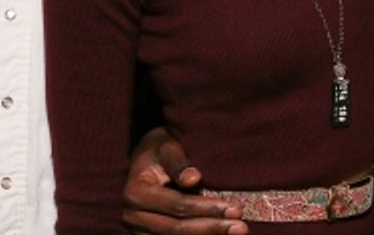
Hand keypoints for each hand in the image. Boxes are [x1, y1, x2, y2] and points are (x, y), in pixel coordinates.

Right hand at [122, 128, 247, 234]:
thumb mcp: (167, 147)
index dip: (206, 209)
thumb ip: (178, 162)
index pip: (177, 205)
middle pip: (176, 229)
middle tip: (241, 227)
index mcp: (136, 192)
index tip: (235, 209)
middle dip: (211, 228)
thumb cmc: (160, 150)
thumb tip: (194, 179)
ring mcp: (136, 231)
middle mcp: (132, 216)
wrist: (144, 161)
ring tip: (235, 232)